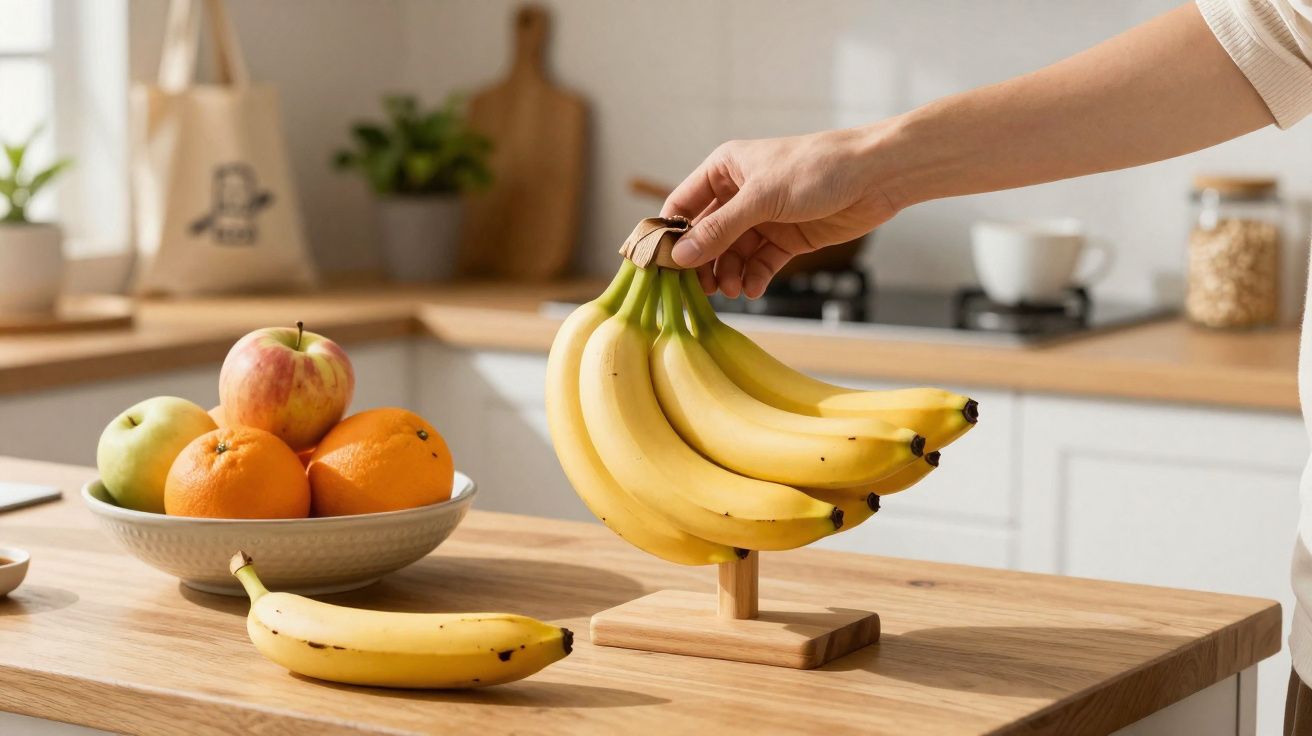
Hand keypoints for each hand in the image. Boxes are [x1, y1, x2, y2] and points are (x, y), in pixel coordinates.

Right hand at [661, 124, 898, 297]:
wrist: (876, 176)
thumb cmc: (817, 169)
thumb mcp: (762, 198)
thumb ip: (720, 229)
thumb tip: (681, 256)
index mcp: (724, 170)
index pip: (682, 205)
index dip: (669, 235)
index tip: (660, 266)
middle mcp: (739, 194)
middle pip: (705, 236)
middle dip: (702, 263)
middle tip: (701, 288)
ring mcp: (763, 218)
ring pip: (732, 254)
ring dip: (729, 274)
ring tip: (733, 290)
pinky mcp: (786, 239)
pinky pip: (759, 264)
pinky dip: (753, 278)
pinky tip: (753, 289)